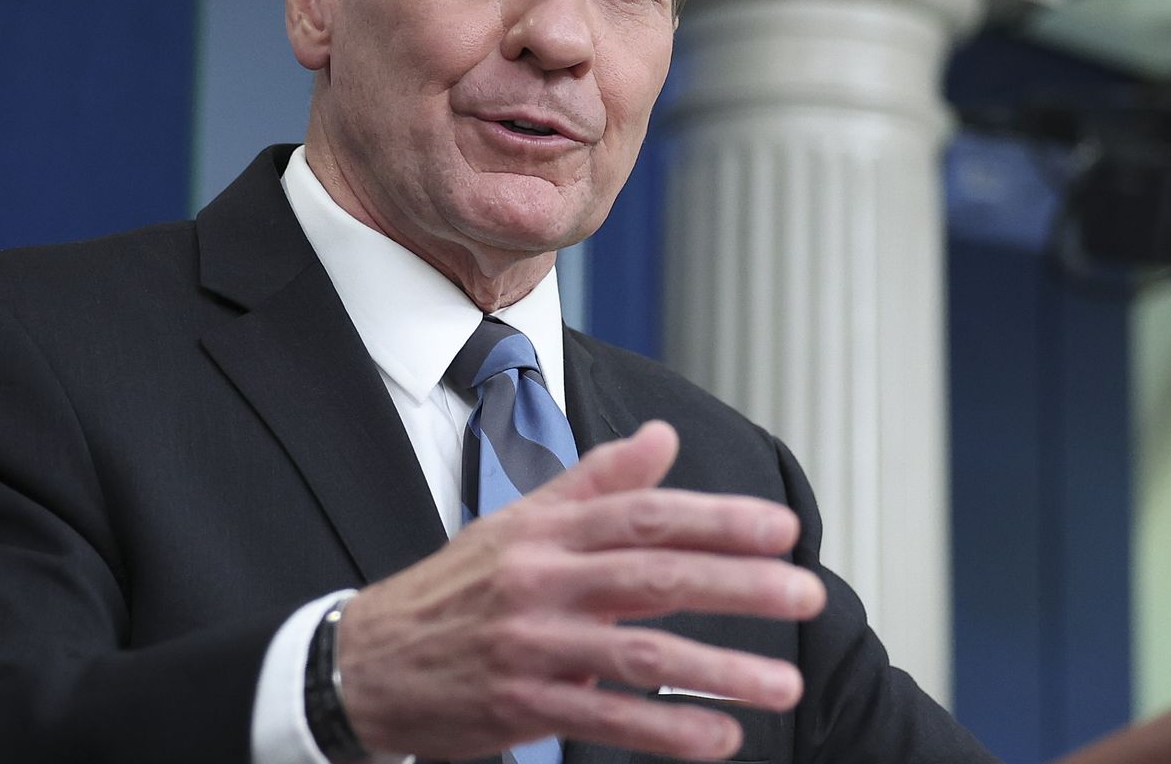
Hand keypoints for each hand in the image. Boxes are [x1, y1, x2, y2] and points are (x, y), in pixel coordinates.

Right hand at [335, 420, 824, 761]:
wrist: (363, 662)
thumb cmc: (455, 589)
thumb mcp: (519, 522)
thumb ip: (596, 482)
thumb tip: (663, 437)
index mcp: (547, 528)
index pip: (645, 513)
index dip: (718, 517)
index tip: (783, 528)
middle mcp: (541, 578)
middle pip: (655, 573)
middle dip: (739, 583)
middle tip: (808, 594)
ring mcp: (531, 643)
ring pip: (640, 652)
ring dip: (720, 669)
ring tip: (785, 684)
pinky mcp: (521, 702)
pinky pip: (606, 717)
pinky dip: (668, 730)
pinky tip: (721, 737)